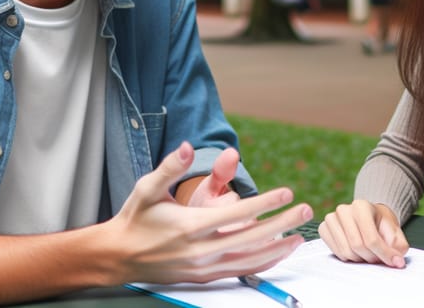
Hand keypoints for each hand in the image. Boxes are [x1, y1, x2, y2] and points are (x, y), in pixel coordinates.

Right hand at [104, 141, 312, 284]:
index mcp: (190, 227)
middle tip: (305, 209)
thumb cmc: (136, 217)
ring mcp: (203, 267)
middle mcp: (200, 251)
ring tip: (299, 235)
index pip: (237, 214)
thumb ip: (171, 166)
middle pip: (251, 238)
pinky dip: (262, 264)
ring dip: (278, 248)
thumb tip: (189, 147)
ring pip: (250, 261)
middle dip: (282, 223)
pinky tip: (276, 254)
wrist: (118, 256)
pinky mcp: (203, 276)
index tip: (286, 192)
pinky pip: (240, 271)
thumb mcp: (149, 186)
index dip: (264, 203)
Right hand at [319, 200, 407, 267]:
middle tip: (379, 258)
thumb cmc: (380, 225)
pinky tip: (355, 251)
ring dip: (360, 259)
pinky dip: (347, 258)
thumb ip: (398, 246)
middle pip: (357, 246)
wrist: (368, 217)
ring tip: (368, 254)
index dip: (384, 254)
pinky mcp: (324, 228)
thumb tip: (397, 261)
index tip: (395, 262)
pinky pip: (336, 252)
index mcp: (361, 206)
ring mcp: (332, 218)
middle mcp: (344, 209)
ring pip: (346, 251)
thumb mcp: (394, 231)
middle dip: (371, 258)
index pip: (371, 238)